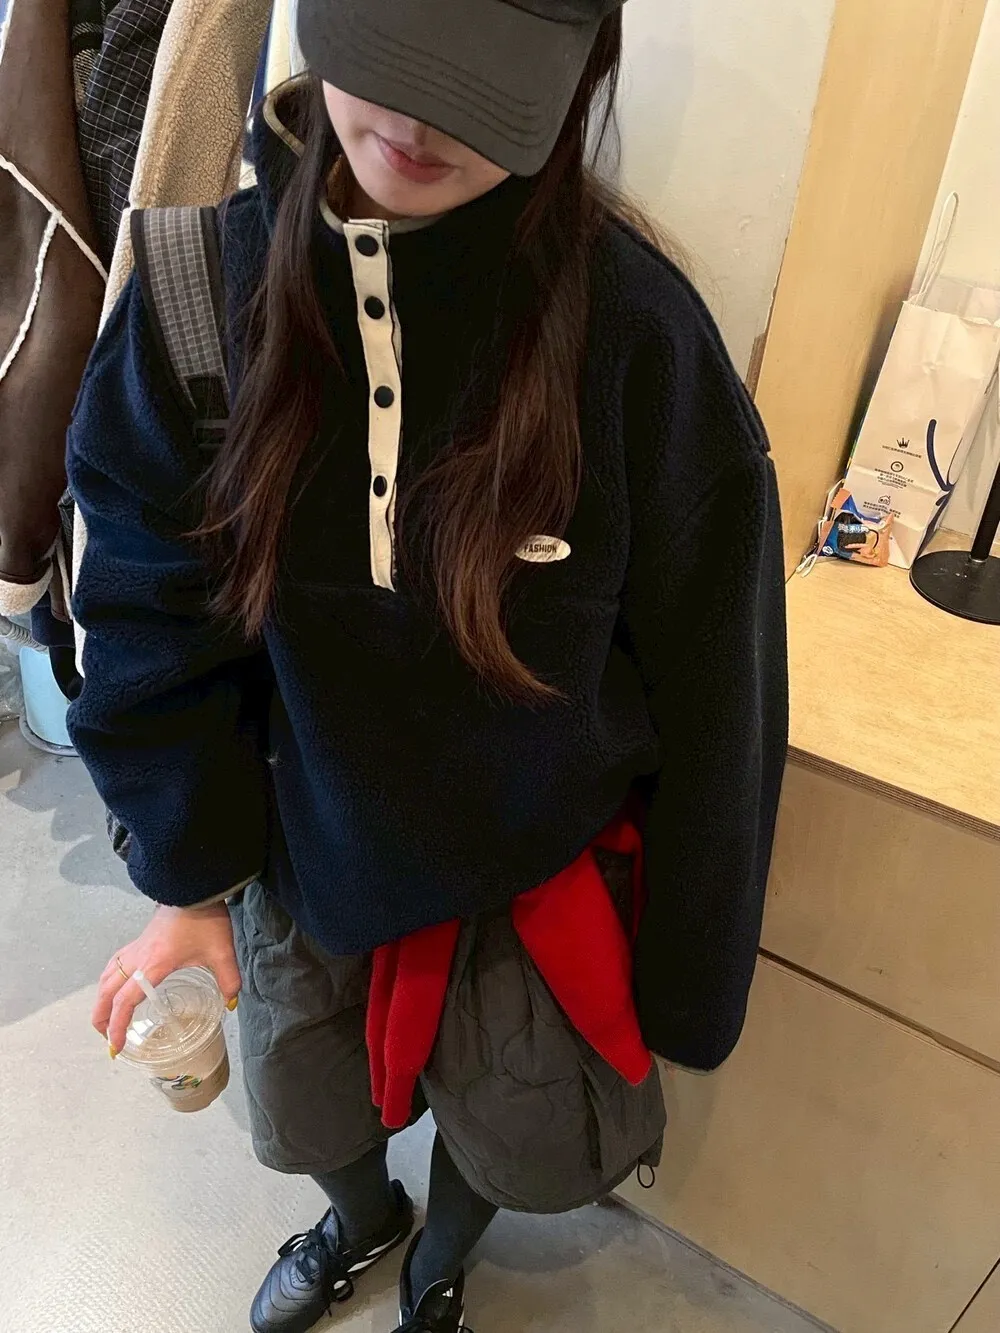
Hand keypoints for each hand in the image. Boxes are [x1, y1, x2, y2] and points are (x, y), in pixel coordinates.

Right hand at [94, 903, 240, 1055]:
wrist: (194, 888)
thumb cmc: (205, 920)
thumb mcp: (222, 953)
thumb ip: (228, 980)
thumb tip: (230, 1004)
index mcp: (153, 966)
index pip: (125, 1002)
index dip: (117, 1027)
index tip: (115, 1047)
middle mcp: (137, 959)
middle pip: (106, 992)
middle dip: (101, 1019)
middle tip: (108, 1040)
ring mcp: (135, 948)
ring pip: (106, 978)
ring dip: (101, 1000)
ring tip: (106, 1019)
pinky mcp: (138, 941)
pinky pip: (114, 965)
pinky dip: (108, 982)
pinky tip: (116, 987)